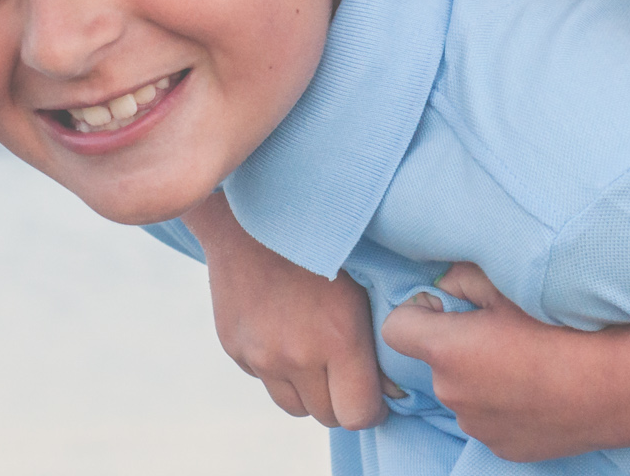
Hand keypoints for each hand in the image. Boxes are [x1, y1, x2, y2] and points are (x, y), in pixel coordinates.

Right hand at [193, 195, 393, 428]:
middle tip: (349, 377)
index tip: (376, 396)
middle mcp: (297, 356)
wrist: (254, 213)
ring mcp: (261, 356)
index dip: (372, 409)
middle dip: (342, 402)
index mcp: (338, 339)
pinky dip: (278, 369)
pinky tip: (286, 332)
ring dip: (310, 391)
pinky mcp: (236, 350)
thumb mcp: (364, 281)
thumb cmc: (324, 240)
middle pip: (326, 416)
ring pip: (294, 406)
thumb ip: (376, 338)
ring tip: (318, 357)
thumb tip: (393, 388)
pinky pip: (265, 380)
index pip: (358, 414)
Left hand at [381, 263, 625, 460]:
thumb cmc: (568, 329)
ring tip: (530, 361)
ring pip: (464, 391)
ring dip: (482, 376)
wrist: (621, 386)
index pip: (396, 327)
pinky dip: (504, 403)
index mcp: (447, 350)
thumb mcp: (514, 286)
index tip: (447, 306)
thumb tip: (446, 280)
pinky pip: (490, 417)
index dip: (417, 311)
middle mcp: (451, 393)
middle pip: (435, 361)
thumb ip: (467, 277)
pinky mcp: (503, 448)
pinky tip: (540, 389)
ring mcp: (477, 427)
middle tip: (503, 329)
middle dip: (459, 343)